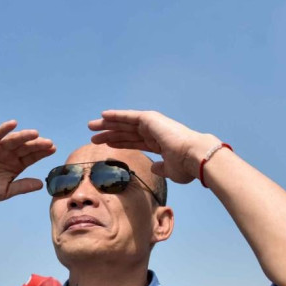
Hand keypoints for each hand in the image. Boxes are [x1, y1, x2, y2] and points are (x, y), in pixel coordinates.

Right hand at [0, 121, 55, 203]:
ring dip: (24, 136)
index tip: (53, 150)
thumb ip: (21, 187)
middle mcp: (10, 155)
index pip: (32, 157)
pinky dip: (4, 130)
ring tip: (35, 134)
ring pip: (14, 140)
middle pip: (26, 147)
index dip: (42, 153)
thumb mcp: (5, 191)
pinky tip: (13, 124)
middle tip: (49, 143)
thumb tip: (41, 184)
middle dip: (37, 145)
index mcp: (17, 165)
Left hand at [88, 109, 214, 183]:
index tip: (106, 145)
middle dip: (109, 133)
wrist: (194, 157)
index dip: (119, 143)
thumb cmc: (186, 166)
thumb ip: (161, 168)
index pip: (134, 142)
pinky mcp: (150, 119)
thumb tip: (154, 168)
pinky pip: (128, 117)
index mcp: (159, 144)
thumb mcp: (170, 171)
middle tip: (93, 136)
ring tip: (92, 127)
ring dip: (107, 125)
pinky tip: (103, 116)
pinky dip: (116, 115)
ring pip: (124, 124)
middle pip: (126, 132)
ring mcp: (152, 124)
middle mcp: (154, 132)